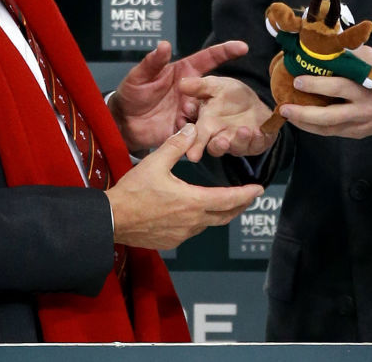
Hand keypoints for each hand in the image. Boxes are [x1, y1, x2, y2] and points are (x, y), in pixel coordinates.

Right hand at [105, 124, 263, 249]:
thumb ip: (176, 146)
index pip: (229, 199)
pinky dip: (200, 220)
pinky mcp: (171, 241)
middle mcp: (192, 222)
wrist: (112, 220)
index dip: (246, 194)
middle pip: (225, 216)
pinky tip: (194, 212)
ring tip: (224, 202)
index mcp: (193, 201)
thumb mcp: (155, 162)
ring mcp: (182, 235)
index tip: (259, 189)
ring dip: (219, 213)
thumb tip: (192, 130)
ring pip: (208, 224)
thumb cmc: (133, 191)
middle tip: (248, 197)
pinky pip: (192, 231)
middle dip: (239, 205)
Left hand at [109, 39, 247, 152]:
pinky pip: (198, 134)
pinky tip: (201, 140)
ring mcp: (191, 111)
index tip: (242, 47)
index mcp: (185, 72)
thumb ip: (152, 62)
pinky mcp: (186, 130)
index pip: (209, 58)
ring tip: (213, 122)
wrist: (124, 122)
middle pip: (214, 90)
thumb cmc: (132, 93)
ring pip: (210, 113)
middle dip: (221, 94)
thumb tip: (164, 44)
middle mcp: (193, 92)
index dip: (226, 51)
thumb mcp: (139, 75)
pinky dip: (200, 137)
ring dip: (212, 117)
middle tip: (221, 100)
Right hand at [178, 76, 276, 161]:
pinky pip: (257, 145)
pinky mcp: (256, 143)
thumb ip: (200, 86)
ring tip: (244, 130)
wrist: (252, 101)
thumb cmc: (229, 95)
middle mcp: (221, 138)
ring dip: (240, 141)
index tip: (192, 153)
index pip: (197, 139)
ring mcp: (239, 142)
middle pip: (216, 148)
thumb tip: (181, 83)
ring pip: (237, 148)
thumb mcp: (215, 86)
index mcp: (206, 127)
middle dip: (218, 147)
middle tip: (222, 141)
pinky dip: (258, 140)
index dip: (194, 147)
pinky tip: (259, 132)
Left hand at [278, 45, 371, 138]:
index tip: (297, 79)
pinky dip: (315, 128)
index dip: (317, 84)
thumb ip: (349, 52)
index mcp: (367, 87)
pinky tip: (301, 122)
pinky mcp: (359, 133)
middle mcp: (363, 109)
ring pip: (329, 129)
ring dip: (305, 124)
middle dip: (305, 113)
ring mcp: (361, 124)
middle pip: (330, 115)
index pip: (339, 87)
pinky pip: (333, 133)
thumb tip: (322, 40)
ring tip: (286, 115)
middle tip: (284, 106)